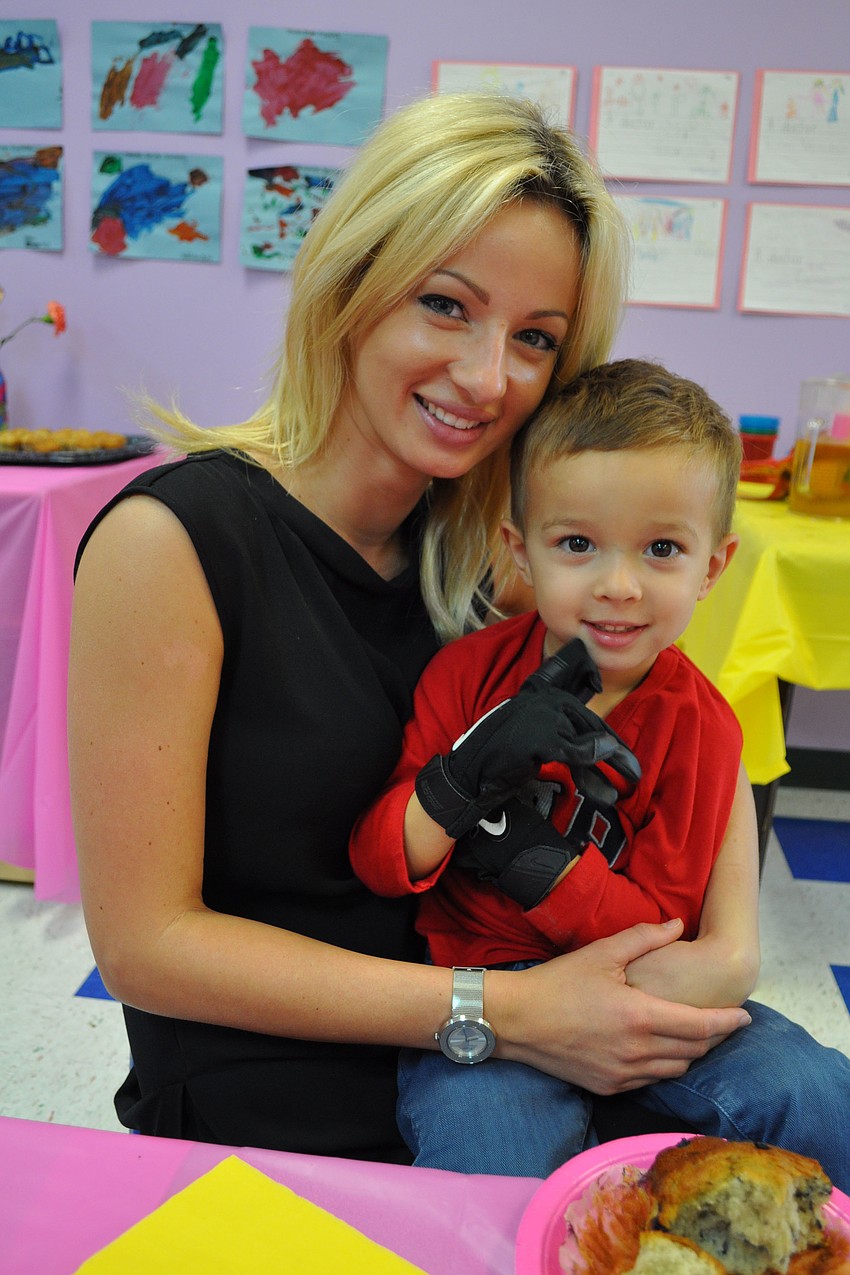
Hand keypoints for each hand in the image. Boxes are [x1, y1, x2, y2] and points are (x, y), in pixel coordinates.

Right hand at [415, 638, 640, 838]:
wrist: (470, 770)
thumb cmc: (500, 754)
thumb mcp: (533, 734)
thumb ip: (562, 730)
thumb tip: (603, 740)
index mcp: (544, 692)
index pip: (586, 715)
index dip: (609, 739)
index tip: (625, 759)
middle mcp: (546, 697)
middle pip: (592, 726)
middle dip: (616, 753)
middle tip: (634, 775)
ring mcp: (544, 715)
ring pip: (588, 741)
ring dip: (609, 768)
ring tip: (621, 790)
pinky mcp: (542, 737)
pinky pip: (577, 754)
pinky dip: (592, 770)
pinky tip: (602, 791)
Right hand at [486, 920, 751, 1091]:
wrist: (516, 1021)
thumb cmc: (558, 982)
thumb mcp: (601, 953)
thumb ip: (645, 938)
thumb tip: (678, 926)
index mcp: (640, 1018)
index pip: (701, 1027)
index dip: (729, 1022)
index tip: (746, 1016)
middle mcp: (637, 1052)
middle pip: (694, 1051)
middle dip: (714, 1036)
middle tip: (724, 1021)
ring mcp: (623, 1075)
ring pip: (675, 1069)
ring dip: (690, 1052)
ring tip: (695, 1034)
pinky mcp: (608, 1087)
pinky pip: (650, 1080)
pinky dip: (664, 1065)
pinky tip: (660, 1049)